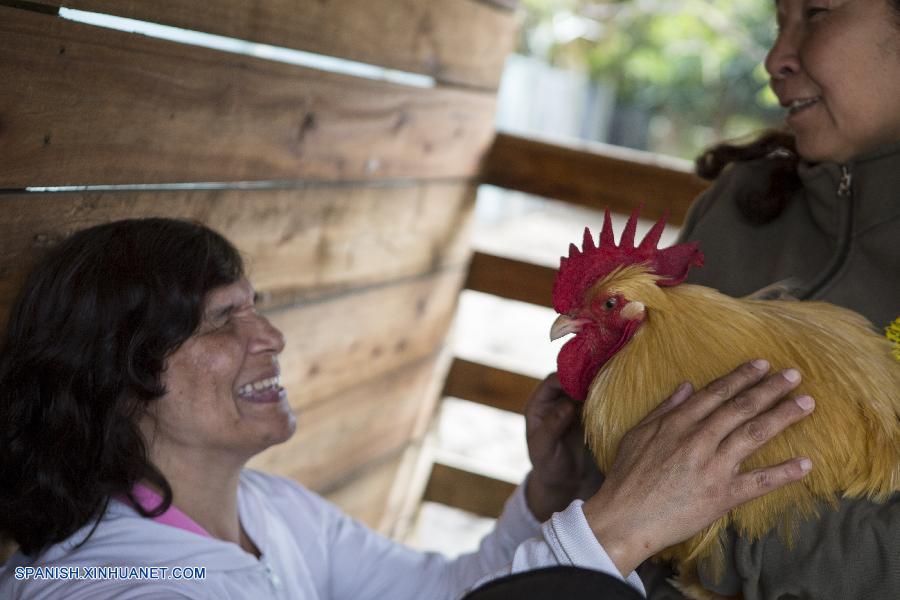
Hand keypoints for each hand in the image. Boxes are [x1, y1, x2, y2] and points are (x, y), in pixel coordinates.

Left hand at [525, 373, 601, 521]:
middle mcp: (554, 400)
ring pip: (584, 386)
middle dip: (586, 375)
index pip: (553, 381)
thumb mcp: (544, 448)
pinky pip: (594, 399)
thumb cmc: (547, 465)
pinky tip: (616, 394)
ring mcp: (571, 404)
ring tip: (614, 381)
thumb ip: (552, 426)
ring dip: (596, 383)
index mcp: (538, 404)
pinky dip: (603, 395)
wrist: (562, 480)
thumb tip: (567, 405)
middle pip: (571, 379)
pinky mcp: (585, 413)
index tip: (586, 377)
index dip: (568, 376)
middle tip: (605, 374)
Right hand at [581, 360, 813, 574]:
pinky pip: (759, 482)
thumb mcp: (638, 433)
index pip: (716, 394)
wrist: (624, 517)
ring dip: (783, 416)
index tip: (762, 364)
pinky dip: (784, 473)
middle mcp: (698, 440)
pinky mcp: (722, 495)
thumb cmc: (627, 476)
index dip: (741, 377)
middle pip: (741, 408)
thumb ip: (665, 409)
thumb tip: (687, 386)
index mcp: (677, 423)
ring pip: (754, 435)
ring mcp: (712, 467)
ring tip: (806, 404)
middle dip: (770, 389)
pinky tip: (806, 464)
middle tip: (794, 375)